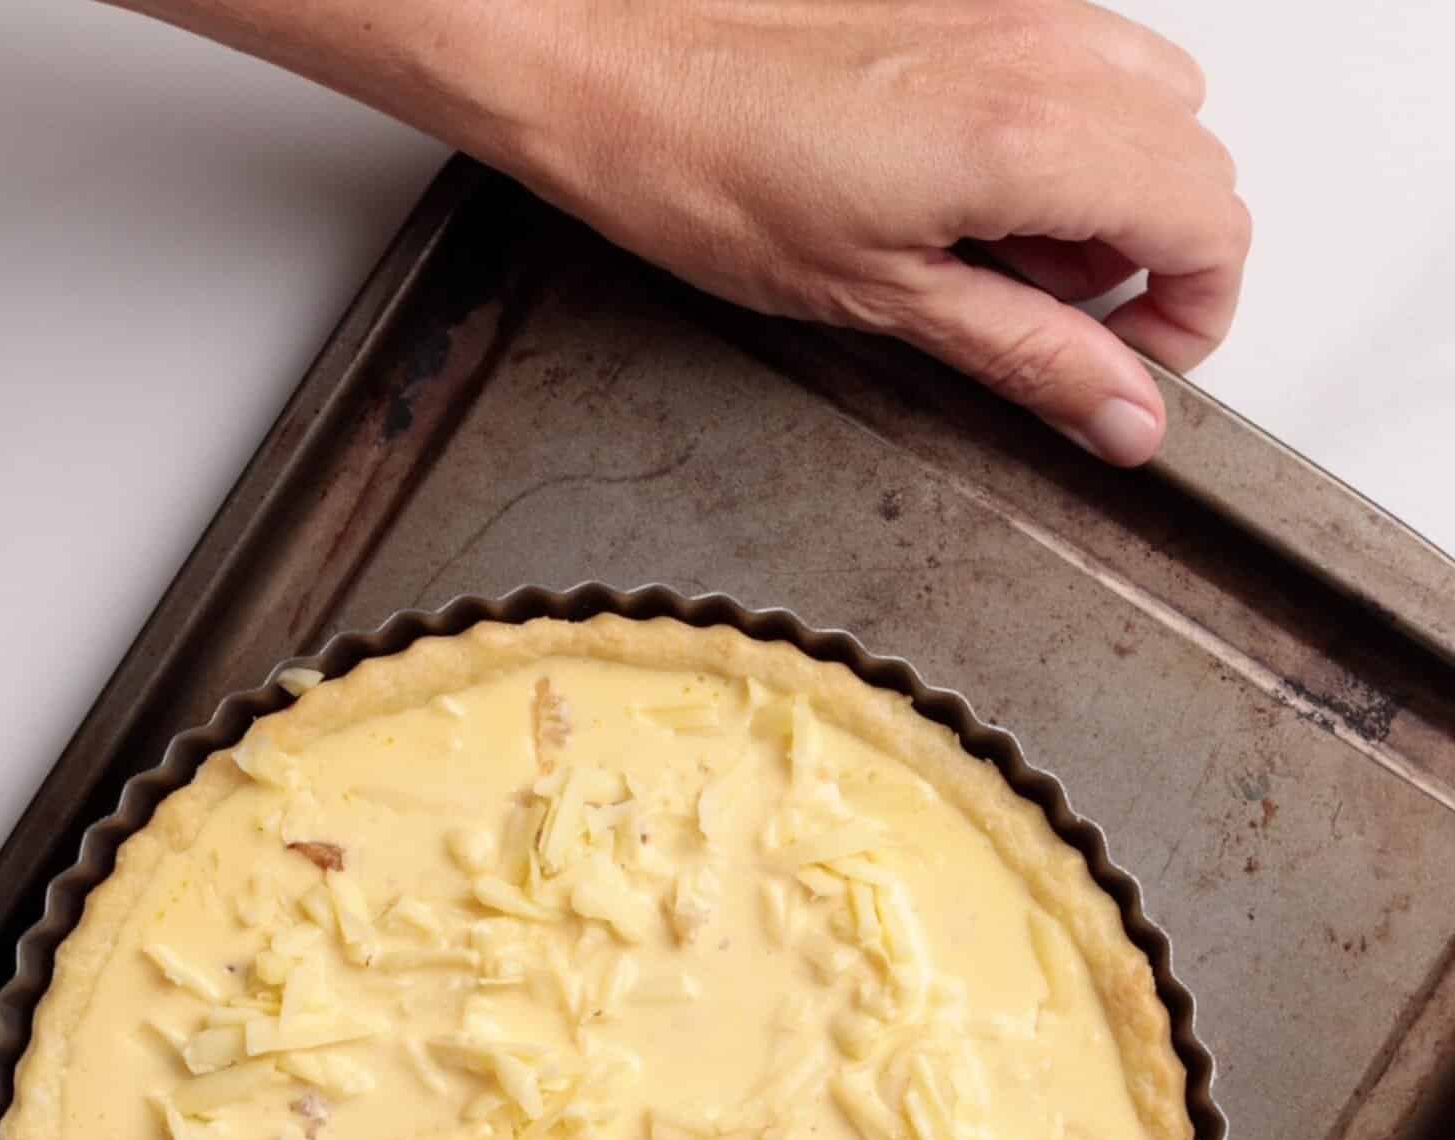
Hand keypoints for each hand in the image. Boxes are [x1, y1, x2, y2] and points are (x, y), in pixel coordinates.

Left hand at [520, 0, 1247, 462]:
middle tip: (1063, 327)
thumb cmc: (710, 170)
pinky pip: (1084, 58)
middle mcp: (1044, 51)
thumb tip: (1122, 416)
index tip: (1130, 368)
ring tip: (1007, 255)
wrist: (609, 62)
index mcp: (1031, 136)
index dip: (1193, 317)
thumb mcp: (883, 302)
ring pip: (1155, 103)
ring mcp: (1016, 10)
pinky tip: (974, 190)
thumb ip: (1028, 356)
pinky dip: (1068, 134)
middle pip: (1198, 162)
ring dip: (1115, 193)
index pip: (1213, 223)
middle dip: (1156, 261)